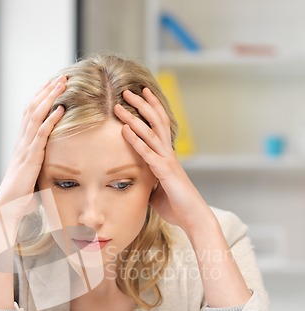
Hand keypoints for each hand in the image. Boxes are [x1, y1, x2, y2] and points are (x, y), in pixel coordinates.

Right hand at [0, 75, 65, 223]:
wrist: (8, 207)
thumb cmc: (21, 196)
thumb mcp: (33, 176)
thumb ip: (41, 167)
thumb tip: (56, 170)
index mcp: (23, 144)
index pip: (31, 114)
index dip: (42, 98)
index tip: (53, 86)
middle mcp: (22, 142)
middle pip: (33, 108)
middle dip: (47, 91)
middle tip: (60, 77)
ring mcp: (25, 148)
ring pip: (36, 116)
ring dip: (49, 98)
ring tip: (61, 84)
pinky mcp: (30, 158)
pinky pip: (41, 134)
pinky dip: (50, 120)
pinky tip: (60, 109)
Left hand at [114, 88, 212, 233]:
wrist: (193, 217)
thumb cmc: (176, 205)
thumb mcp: (157, 190)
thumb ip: (148, 179)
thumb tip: (138, 179)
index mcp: (167, 156)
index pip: (159, 126)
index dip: (151, 108)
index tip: (140, 95)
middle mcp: (168, 153)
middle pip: (156, 121)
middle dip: (142, 104)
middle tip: (127, 90)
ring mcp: (167, 161)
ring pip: (150, 132)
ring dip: (134, 117)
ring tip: (120, 105)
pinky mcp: (165, 172)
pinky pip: (147, 153)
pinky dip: (135, 140)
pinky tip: (124, 130)